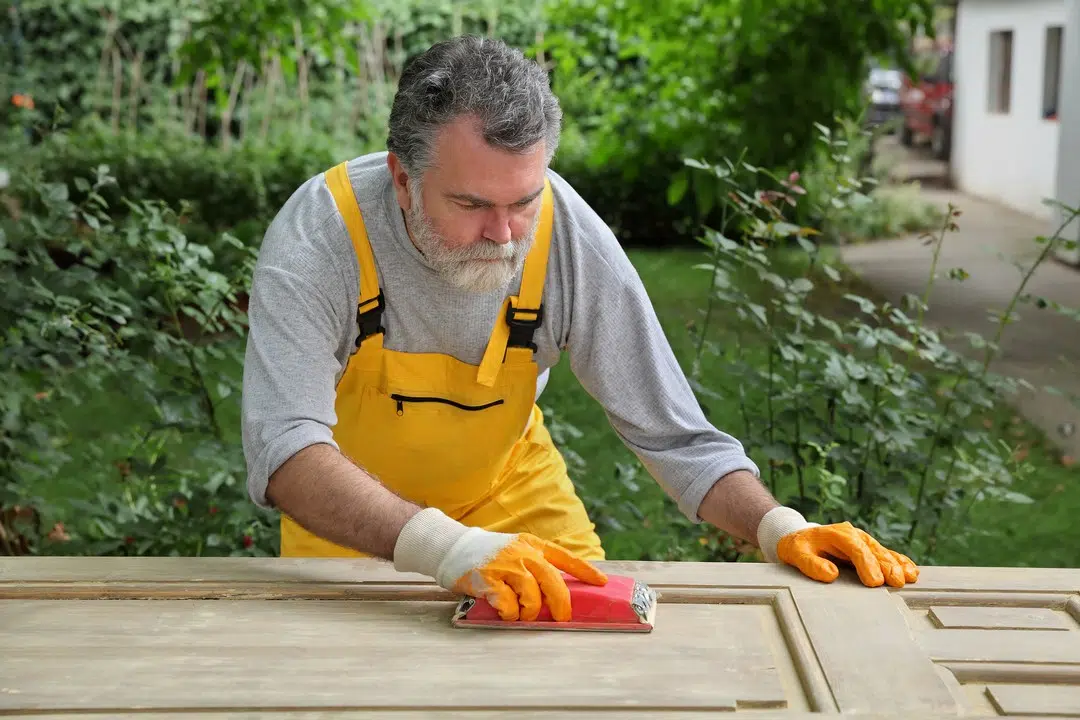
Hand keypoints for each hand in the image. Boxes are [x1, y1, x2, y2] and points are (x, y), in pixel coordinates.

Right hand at [393, 507, 607, 620]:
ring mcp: (505, 565)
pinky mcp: (488, 578)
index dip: (585, 570)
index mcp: (533, 545)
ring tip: (523, 614)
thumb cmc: (490, 554)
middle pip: (553, 581)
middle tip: (561, 617)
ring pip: (532, 596)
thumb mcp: (516, 549)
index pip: (565, 557)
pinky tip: (506, 612)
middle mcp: (522, 553)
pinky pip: (507, 604)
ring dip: (531, 611)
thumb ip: (535, 565)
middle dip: (561, 604)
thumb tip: (559, 590)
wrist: (454, 547)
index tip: (602, 582)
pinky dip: (510, 613)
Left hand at [756, 506, 918, 587]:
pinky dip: (899, 562)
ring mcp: (863, 541)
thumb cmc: (798, 547)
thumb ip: (811, 564)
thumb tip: (831, 574)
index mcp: (837, 533)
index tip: (874, 582)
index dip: (866, 564)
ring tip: (909, 578)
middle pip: (873, 550)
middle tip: (897, 583)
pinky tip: (912, 572)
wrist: (799, 538)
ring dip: (897, 565)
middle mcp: (853, 535)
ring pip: (883, 552)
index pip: (855, 548)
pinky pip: (887, 555)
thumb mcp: (796, 554)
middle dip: (887, 566)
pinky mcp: (868, 549)